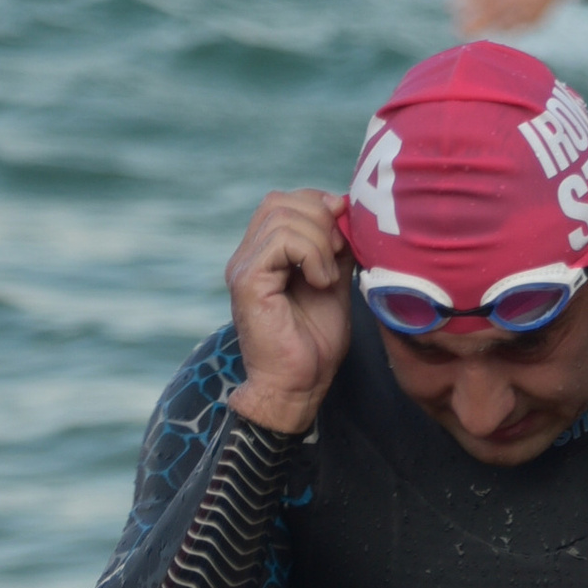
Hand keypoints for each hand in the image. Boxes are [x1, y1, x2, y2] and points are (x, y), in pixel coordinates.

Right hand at [223, 190, 352, 430]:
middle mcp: (247, 256)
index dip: (317, 204)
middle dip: (320, 218)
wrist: (297, 386)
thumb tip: (344, 209)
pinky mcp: (248, 281)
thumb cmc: (314, 344)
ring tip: (328, 276)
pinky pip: (281, 241)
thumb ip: (334, 247)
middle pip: (279, 201)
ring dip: (319, 241)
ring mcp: (243, 267)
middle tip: (338, 253)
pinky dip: (311, 255)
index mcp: (263, 254)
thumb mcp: (334, 282)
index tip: (343, 235)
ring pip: (282, 217)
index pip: (283, 201)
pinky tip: (321, 283)